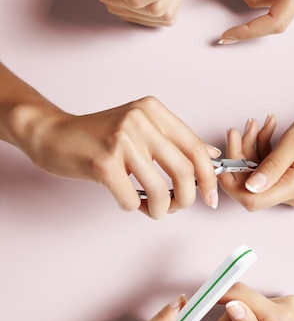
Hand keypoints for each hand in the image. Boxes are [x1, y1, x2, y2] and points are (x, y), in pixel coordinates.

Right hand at [24, 95, 219, 217]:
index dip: (209, 177)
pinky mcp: (103, 162)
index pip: (196, 147)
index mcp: (153, 110)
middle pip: (185, 170)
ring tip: (153, 209)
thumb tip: (213, 156)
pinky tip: (127, 200)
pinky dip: (133, 208)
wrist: (53, 134)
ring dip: (160, 209)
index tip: (211, 197)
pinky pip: (132, 199)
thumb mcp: (141, 128)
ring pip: (161, 190)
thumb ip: (174, 141)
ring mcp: (121, 140)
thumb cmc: (98, 137)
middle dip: (187, 198)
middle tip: (178, 207)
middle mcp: (140, 120)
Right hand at [204, 283, 293, 320]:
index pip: (242, 293)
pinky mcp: (289, 309)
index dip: (218, 295)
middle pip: (243, 307)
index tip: (200, 301)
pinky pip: (261, 315)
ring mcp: (288, 305)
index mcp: (279, 316)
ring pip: (250, 312)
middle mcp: (285, 303)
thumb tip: (231, 305)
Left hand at [219, 105, 293, 209]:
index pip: (251, 199)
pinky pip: (273, 173)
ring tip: (259, 124)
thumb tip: (248, 186)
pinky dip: (266, 152)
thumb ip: (271, 165)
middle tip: (243, 128)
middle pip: (254, 185)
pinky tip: (270, 131)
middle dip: (242, 155)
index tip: (222, 160)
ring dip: (254, 149)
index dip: (231, 183)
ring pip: (261, 176)